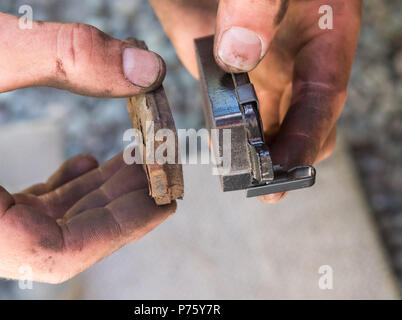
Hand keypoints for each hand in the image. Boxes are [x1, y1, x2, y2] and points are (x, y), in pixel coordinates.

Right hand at [0, 3, 174, 282]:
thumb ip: (65, 54)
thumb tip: (146, 66)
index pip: (56, 254)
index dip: (120, 229)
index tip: (163, 199)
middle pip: (61, 241)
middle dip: (118, 208)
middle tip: (160, 172)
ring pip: (48, 226)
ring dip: (97, 198)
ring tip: (137, 163)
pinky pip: (27, 210)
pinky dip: (66, 193)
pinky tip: (89, 167)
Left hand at [151, 0, 360, 201]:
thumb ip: (256, 4)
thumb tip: (238, 57)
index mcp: (322, 32)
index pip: (324, 94)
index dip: (308, 134)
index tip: (287, 166)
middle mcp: (294, 57)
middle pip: (302, 119)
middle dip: (287, 155)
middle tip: (265, 187)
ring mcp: (261, 65)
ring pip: (270, 121)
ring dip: (258, 151)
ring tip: (239, 177)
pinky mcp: (228, 68)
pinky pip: (235, 108)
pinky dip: (228, 131)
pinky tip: (217, 148)